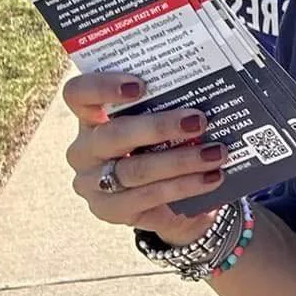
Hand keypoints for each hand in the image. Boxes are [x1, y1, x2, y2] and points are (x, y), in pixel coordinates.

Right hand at [63, 71, 227, 244]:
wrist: (165, 199)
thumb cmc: (160, 146)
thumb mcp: (159, 123)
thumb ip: (170, 106)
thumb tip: (210, 92)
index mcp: (91, 117)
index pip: (78, 94)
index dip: (102, 86)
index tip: (140, 85)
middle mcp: (84, 150)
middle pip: (113, 134)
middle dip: (159, 127)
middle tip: (199, 121)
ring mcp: (92, 183)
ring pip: (135, 170)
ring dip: (181, 161)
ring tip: (216, 153)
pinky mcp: (109, 210)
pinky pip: (147, 197)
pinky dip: (184, 186)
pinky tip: (211, 178)